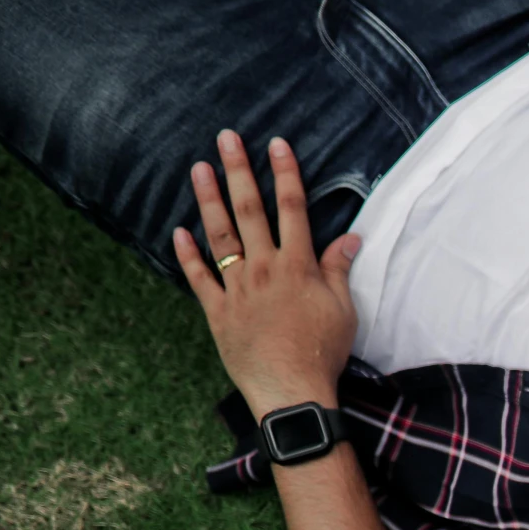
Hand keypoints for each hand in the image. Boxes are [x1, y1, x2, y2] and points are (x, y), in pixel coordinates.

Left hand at [171, 132, 357, 417]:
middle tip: (226, 138)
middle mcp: (264, 269)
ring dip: (209, 199)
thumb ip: (339, 270)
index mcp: (298, 266)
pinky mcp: (218, 310)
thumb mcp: (343, 310)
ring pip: (220, 235)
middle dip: (239, 171)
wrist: (291, 391)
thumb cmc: (323, 352)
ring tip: (199, 168)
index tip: (277, 145)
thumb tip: (350, 238)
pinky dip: (188, 254)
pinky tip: (178, 231)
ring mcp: (237, 288)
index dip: (286, 174)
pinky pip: (199, 277)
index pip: (293, 209)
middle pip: (250, 210)